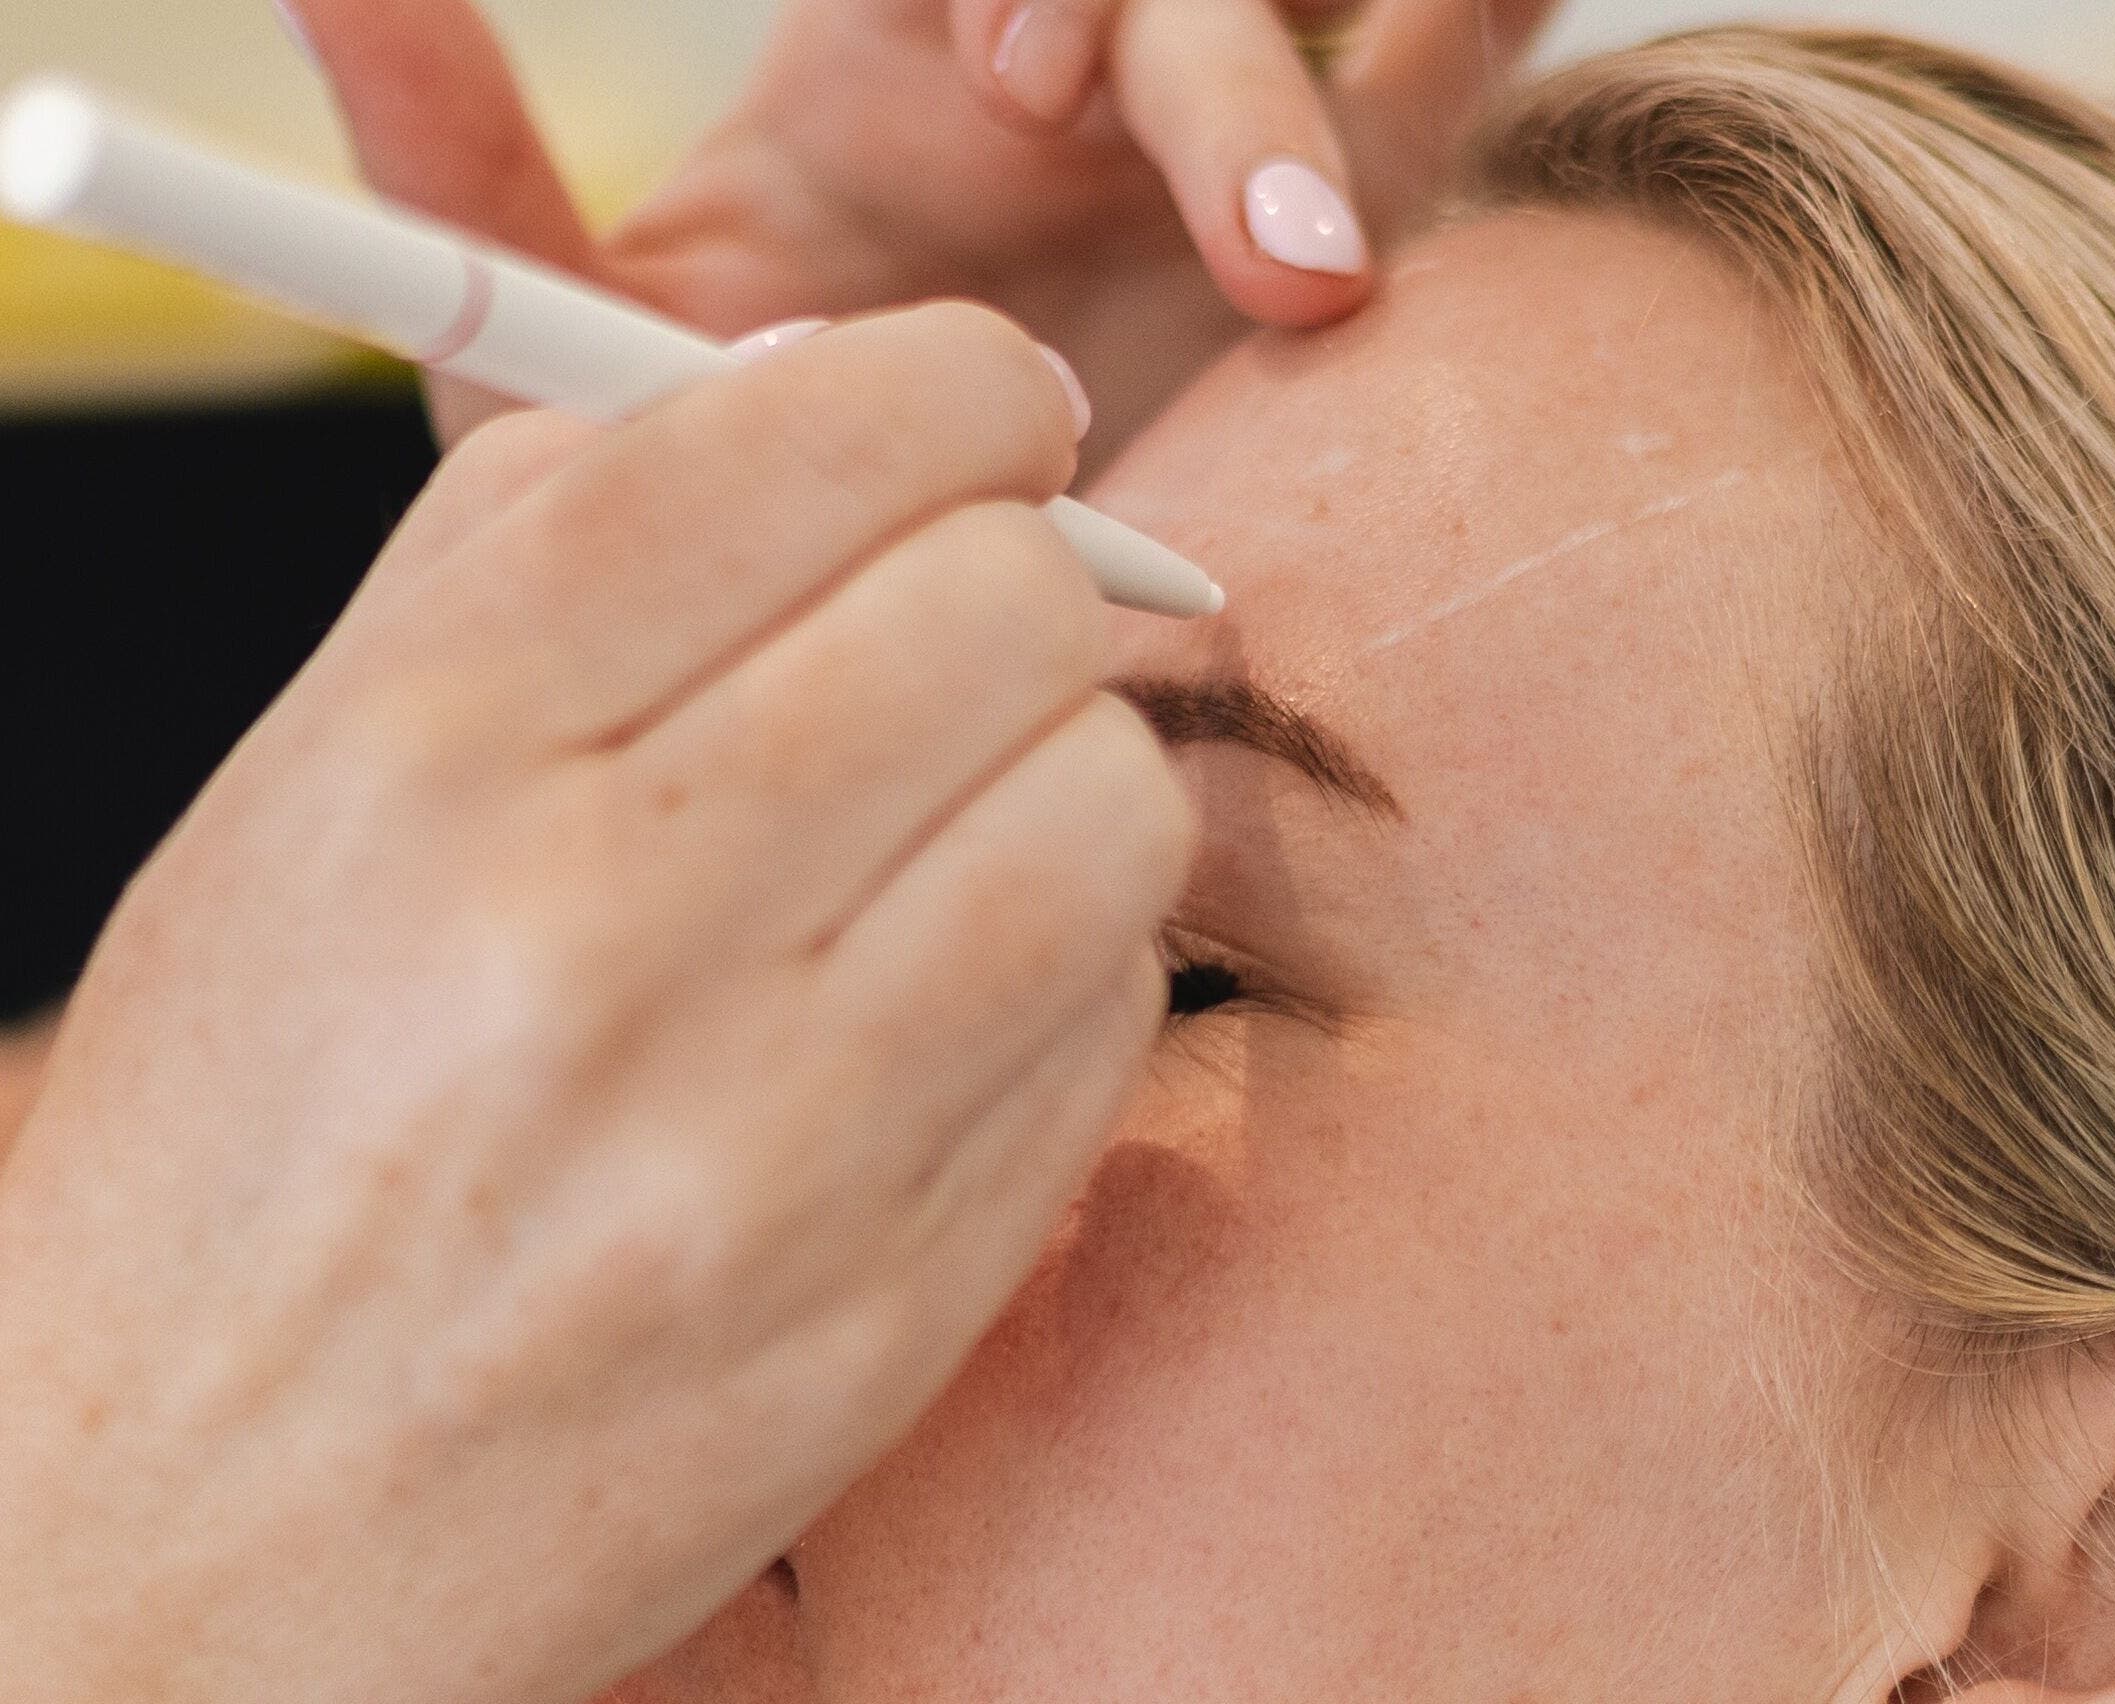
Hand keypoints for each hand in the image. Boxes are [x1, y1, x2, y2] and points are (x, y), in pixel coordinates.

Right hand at [0, 304, 1191, 1703]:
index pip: (799, 447)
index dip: (960, 385)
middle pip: (1009, 612)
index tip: (992, 412)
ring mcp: (765, 1151)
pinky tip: (941, 1001)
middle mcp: (598, 942)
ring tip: (966, 821)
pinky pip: (1112, 1023)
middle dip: (1028, 581)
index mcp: (431, 756)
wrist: (196, 1528)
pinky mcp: (890, 1307)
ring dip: (1076, 775)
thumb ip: (548, 540)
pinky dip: (1066, 968)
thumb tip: (830, 386)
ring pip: (1114, 811)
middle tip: (972, 630)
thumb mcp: (316, 781)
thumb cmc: (257, 1123)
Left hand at [286, 0, 1557, 452]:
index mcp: (889, 54)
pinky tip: (1458, 86)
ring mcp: (1228, 132)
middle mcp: (1071, 69)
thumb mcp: (568, 354)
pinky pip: (1464, 43)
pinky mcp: (1368, 205)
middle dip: (1165, 34)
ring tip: (1302, 277)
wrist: (890, 677)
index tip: (1001, 82)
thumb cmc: (721, 518)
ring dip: (1303, 87)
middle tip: (1096, 147)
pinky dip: (1474, 26)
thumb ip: (454, 172)